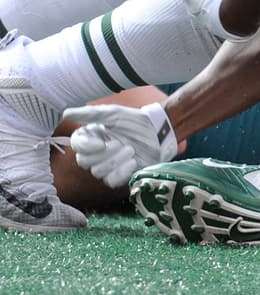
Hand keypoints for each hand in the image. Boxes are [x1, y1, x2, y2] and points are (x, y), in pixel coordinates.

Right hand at [63, 102, 177, 187]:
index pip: (76, 145)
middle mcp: (95, 153)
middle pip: (84, 162)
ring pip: (98, 173)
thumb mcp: (113, 113)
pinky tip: (134, 161)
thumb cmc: (136, 120)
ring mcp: (107, 166)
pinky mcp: (119, 177)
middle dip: (105, 153)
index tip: (102, 142)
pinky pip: (111, 181)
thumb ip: (90, 114)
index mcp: (91, 137)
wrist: (159, 132)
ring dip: (117, 161)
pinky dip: (123, 172)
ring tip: (131, 150)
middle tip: (122, 143)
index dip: (86, 146)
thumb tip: (65, 113)